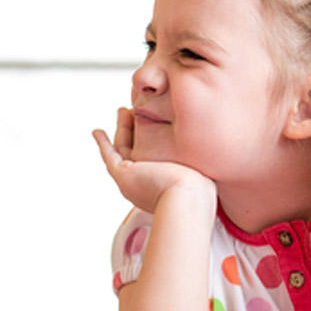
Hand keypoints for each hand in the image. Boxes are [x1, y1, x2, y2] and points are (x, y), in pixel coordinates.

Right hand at [92, 108, 214, 212]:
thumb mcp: (203, 174)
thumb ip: (199, 167)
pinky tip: (96, 132)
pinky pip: (109, 157)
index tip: (154, 123)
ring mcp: (133, 180)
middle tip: (132, 111)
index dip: (151, 140)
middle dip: (134, 130)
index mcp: (163, 184)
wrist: (188, 199)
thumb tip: (213, 160)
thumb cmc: (201, 191)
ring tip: (122, 111)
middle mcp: (145, 183)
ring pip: (123, 150)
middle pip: (136, 151)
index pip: (154, 158)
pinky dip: (102, 144)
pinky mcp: (124, 176)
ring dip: (121, 130)